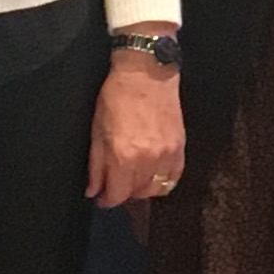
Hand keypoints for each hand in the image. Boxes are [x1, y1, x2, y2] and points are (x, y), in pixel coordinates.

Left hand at [87, 49, 184, 206]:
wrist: (147, 73)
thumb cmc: (116, 97)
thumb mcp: (97, 130)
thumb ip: (96, 165)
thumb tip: (93, 190)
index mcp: (123, 156)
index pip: (117, 195)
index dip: (107, 200)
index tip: (102, 197)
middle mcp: (148, 159)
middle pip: (136, 194)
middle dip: (123, 193)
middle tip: (115, 185)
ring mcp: (167, 154)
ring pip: (157, 189)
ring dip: (143, 189)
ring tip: (133, 179)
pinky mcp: (180, 147)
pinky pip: (174, 177)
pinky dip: (163, 181)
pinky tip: (152, 174)